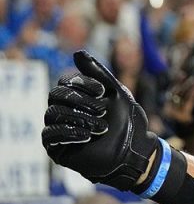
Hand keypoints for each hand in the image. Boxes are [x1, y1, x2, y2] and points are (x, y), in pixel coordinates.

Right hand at [41, 50, 158, 190]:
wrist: (134, 151)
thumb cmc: (127, 121)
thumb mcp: (116, 92)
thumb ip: (98, 72)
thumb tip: (77, 52)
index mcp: (77, 96)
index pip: (65, 81)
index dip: (82, 83)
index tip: (102, 91)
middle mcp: (64, 110)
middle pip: (55, 95)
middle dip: (80, 100)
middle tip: (103, 110)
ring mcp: (59, 128)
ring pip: (52, 114)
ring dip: (79, 118)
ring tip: (102, 127)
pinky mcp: (57, 148)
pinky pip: (49, 135)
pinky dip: (68, 132)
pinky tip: (87, 136)